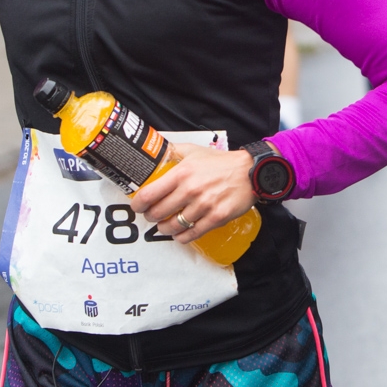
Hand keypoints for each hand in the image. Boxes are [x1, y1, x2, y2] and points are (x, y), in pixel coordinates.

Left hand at [130, 143, 255, 244]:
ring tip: (164, 226)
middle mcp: (190, 190)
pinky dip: (182, 237)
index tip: (137, 206)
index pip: (149, 194)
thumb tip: (154, 149)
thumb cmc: (221, 162)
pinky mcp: (216, 218)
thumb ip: (173, 151)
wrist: (250, 172)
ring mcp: (204, 206)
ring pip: (173, 226)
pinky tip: (179, 234)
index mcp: (182, 173)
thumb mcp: (194, 151)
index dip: (138, 204)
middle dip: (151, 217)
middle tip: (151, 216)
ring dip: (164, 229)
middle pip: (158, 213)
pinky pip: (192, 234)